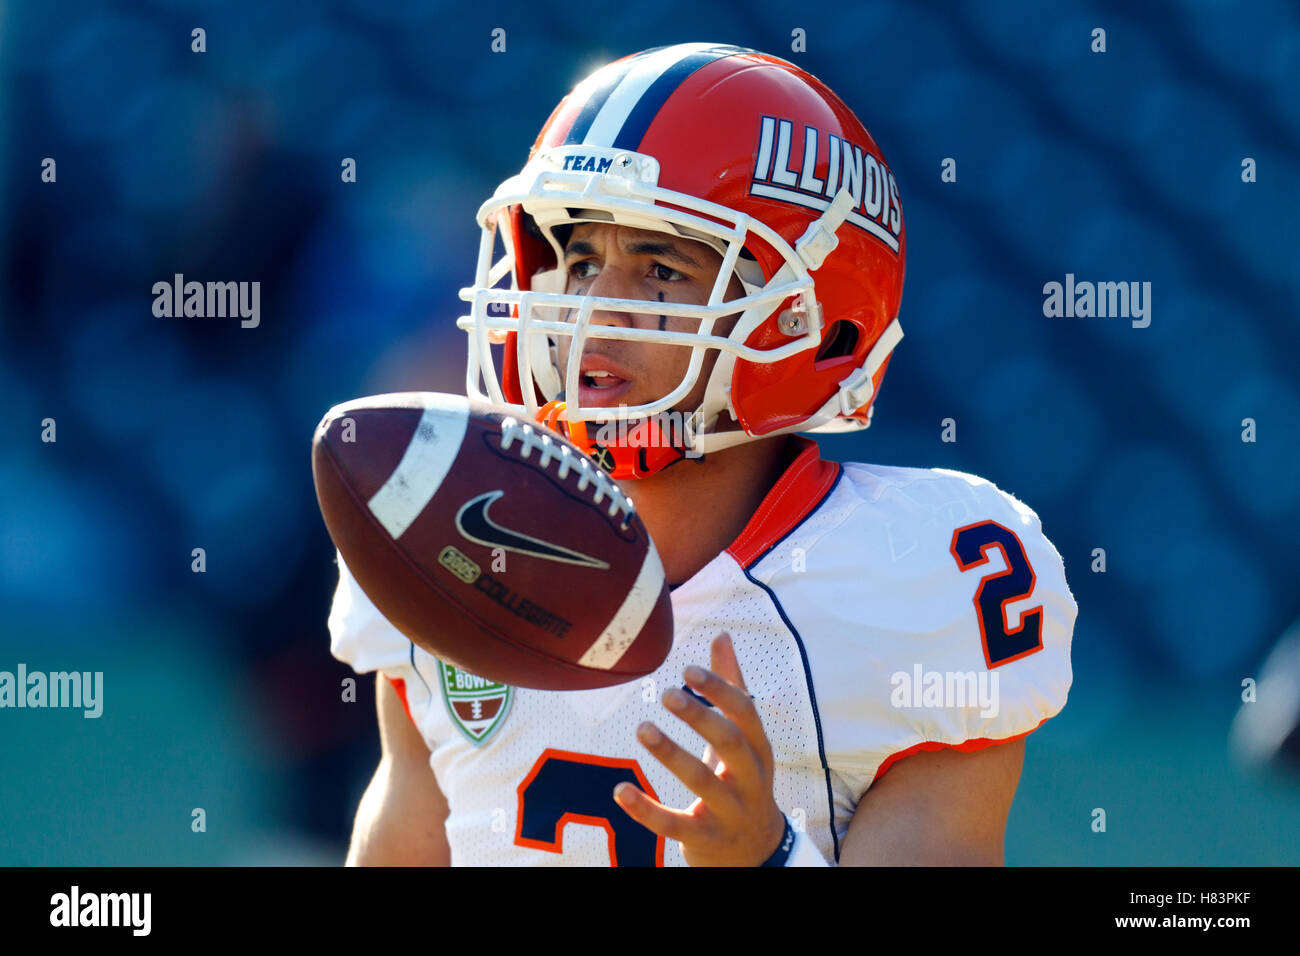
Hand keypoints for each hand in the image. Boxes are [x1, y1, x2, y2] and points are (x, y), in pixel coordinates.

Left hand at [613, 632, 786, 865]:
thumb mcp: (744, 739)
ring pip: (702, 782)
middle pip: (731, 743)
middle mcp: (750, 780)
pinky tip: (619, 790)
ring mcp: (729, 812)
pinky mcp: (704, 839)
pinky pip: (674, 825)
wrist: (754, 853)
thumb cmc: (742, 780)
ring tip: (642, 728)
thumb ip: (733, 686)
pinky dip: (646, 810)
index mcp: (760, 750)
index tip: (688, 670)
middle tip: (667, 695)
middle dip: (701, 717)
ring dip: (671, 754)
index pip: (746, 713)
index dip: (720, 690)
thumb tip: (722, 636)